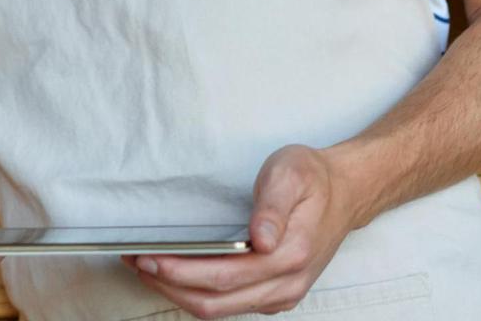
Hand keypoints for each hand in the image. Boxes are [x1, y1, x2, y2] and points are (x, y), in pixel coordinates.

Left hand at [120, 145, 366, 317]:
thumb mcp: (293, 173)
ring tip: (146, 268)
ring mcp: (281, 296)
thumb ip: (274, 205)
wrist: (346, 193)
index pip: (224, 276)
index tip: (149, 258)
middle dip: (169, 286)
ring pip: (218, 310)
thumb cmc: (314, 179)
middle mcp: (286, 285)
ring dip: (177, 293)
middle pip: (215, 302)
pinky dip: (196, 294)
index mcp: (291, 255)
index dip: (181, 272)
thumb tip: (260, 240)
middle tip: (135, 262)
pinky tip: (175, 276)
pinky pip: (228, 306)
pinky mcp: (273, 296)